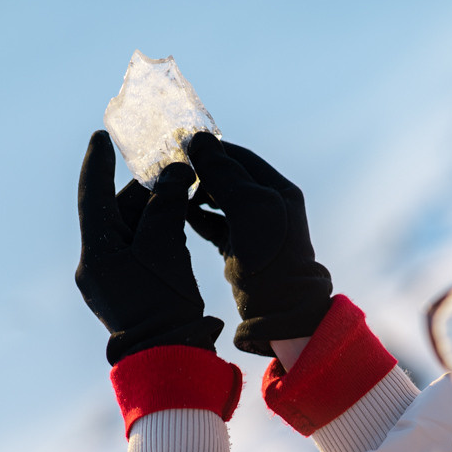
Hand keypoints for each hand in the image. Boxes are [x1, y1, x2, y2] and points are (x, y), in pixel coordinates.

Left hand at [76, 130, 223, 363]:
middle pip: (118, 212)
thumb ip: (167, 206)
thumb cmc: (164, 305)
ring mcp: (112, 280)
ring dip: (156, 209)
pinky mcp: (129, 291)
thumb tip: (175, 172)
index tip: (101, 136)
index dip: (98, 164)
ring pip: (132, 230)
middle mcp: (98, 265)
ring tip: (184, 189)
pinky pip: (141, 249)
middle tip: (171, 166)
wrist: (169, 355)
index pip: (93, 197)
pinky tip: (181, 219)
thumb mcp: (166, 249)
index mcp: (98, 253)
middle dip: (144, 188)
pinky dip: (159, 230)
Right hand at [185, 132, 331, 355]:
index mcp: (278, 191)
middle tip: (171, 167)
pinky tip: (180, 213)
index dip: (212, 150)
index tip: (181, 145)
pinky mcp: (240, 249)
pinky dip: (198, 217)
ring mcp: (254, 228)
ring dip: (197, 193)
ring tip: (173, 189)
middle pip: (229, 178)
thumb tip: (198, 140)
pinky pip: (215, 224)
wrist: (280, 311)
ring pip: (220, 201)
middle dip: (200, 171)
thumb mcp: (248, 211)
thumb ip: (225, 176)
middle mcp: (269, 206)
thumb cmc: (270, 259)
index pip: (241, 159)